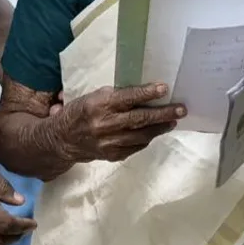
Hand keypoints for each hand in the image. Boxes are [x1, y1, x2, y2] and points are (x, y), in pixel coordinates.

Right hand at [54, 83, 184, 163]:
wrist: (62, 140)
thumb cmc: (81, 112)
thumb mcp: (94, 97)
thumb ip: (116, 96)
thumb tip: (143, 92)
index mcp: (99, 105)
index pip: (127, 98)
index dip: (147, 93)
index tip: (164, 89)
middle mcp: (105, 124)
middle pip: (139, 119)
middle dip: (163, 114)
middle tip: (181, 109)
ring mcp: (109, 143)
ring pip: (141, 136)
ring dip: (160, 128)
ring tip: (173, 121)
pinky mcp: (112, 155)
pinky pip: (135, 147)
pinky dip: (147, 139)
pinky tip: (155, 132)